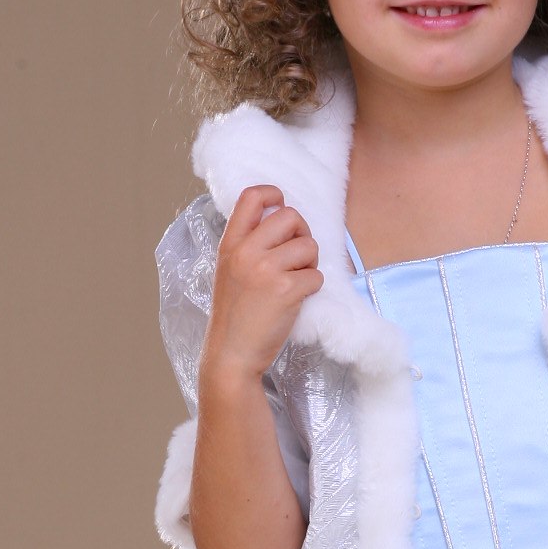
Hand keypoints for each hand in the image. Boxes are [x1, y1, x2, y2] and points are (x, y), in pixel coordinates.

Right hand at [201, 184, 321, 384]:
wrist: (232, 355)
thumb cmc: (235, 315)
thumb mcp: (230, 271)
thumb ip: (249, 244)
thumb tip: (281, 216)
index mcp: (230, 244)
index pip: (252, 196)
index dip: (274, 194)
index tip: (282, 207)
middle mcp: (247, 251)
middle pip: (290, 215)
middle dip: (302, 233)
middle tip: (297, 255)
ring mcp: (266, 270)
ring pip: (309, 245)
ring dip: (310, 264)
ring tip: (295, 282)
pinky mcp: (287, 290)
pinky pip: (317, 276)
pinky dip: (313, 288)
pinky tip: (296, 300)